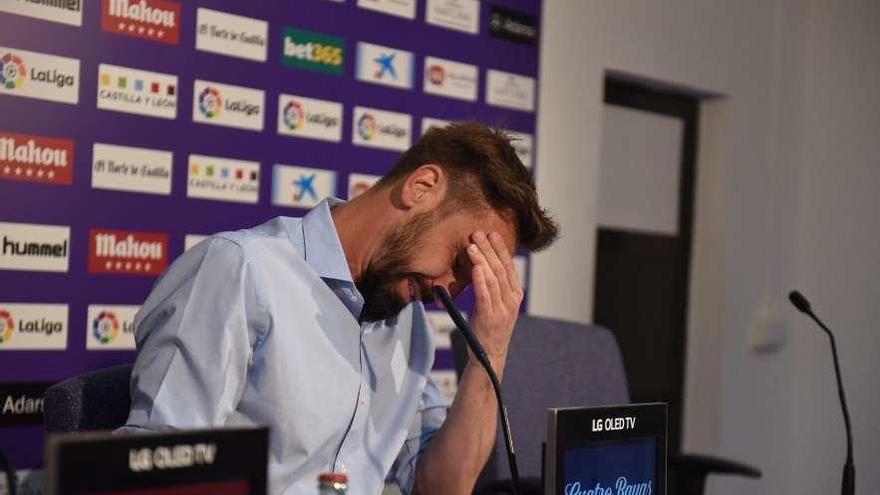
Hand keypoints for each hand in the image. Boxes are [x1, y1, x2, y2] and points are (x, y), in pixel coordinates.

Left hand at [466, 230, 522, 371]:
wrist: (489, 357)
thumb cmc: (489, 328)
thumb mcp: (497, 305)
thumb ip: (494, 287)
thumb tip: (481, 264)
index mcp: (515, 295)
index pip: (509, 267)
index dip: (500, 249)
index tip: (492, 234)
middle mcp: (511, 301)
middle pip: (500, 269)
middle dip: (489, 249)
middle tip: (478, 233)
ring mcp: (502, 310)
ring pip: (493, 279)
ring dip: (482, 260)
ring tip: (471, 245)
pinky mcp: (489, 318)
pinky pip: (485, 295)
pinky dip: (480, 280)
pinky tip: (475, 268)